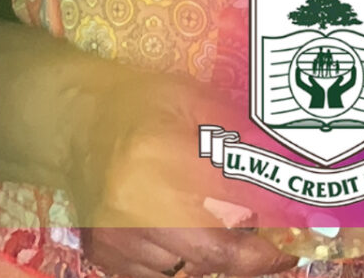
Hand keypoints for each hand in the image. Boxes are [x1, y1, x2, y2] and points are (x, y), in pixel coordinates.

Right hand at [76, 80, 295, 277]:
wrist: (75, 119)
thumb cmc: (140, 102)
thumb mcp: (195, 103)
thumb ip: (236, 137)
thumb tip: (282, 168)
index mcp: (160, 166)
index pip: (221, 233)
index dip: (259, 252)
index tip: (287, 253)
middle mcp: (134, 214)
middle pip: (205, 260)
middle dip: (241, 257)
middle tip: (268, 243)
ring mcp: (114, 241)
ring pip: (181, 272)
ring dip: (210, 258)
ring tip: (230, 230)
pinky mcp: (102, 253)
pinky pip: (153, 273)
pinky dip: (179, 260)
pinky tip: (188, 231)